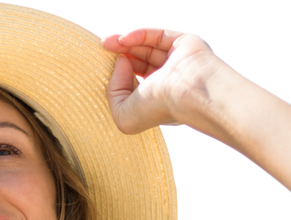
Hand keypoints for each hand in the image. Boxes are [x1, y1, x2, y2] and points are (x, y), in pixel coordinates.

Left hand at [101, 26, 225, 135]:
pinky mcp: (185, 41)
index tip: (104, 67)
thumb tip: (121, 61)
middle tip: (103, 46)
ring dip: (126, 41)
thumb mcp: (122, 114)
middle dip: (121, 53)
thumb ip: (113, 91)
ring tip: (106, 41)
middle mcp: (170, 79)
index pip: (137, 81)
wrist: (187, 92)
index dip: (120, 73)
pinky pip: (158, 33)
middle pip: (141, 60)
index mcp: (158, 98)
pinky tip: (122, 39)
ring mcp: (179, 59)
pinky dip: (139, 34)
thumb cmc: (156, 108)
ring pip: (148, 45)